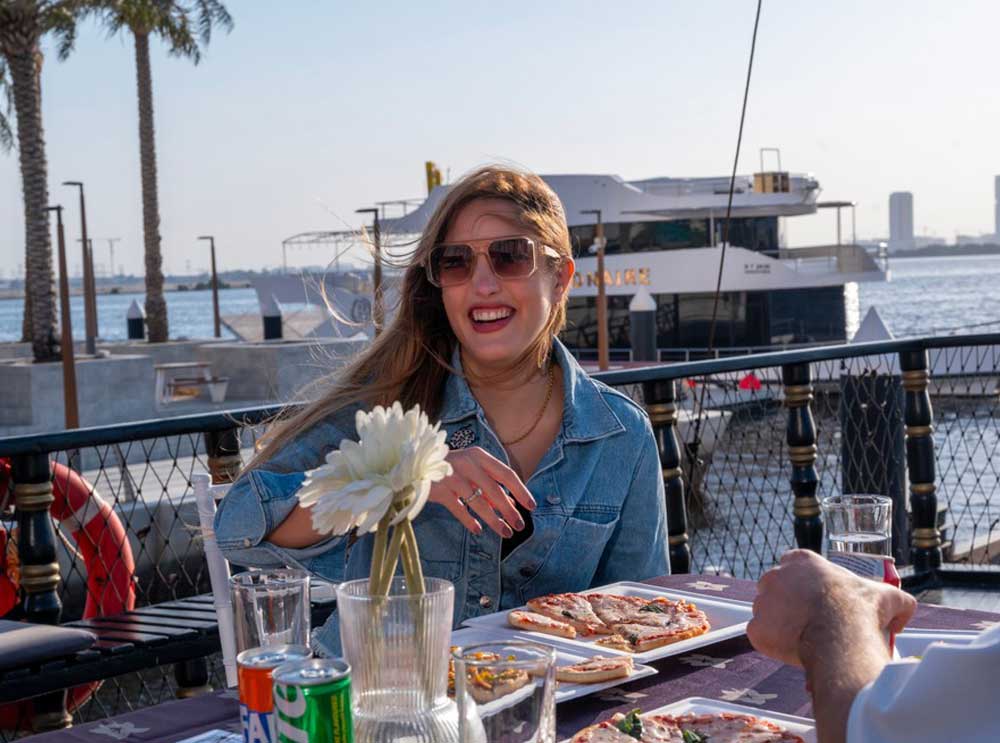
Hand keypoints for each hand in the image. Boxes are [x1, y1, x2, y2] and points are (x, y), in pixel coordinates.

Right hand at [428, 447, 535, 536]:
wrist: (414, 465)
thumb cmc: (449, 468)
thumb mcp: (471, 470)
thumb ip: (490, 485)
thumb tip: (512, 505)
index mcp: (479, 455)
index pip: (506, 473)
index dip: (520, 491)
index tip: (531, 506)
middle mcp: (468, 463)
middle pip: (494, 490)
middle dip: (509, 510)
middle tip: (520, 526)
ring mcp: (453, 476)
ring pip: (479, 503)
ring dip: (494, 520)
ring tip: (505, 532)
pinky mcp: (440, 489)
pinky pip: (459, 509)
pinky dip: (470, 521)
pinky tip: (479, 530)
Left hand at [747, 549, 915, 667]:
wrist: (841, 637)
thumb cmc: (860, 612)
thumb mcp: (888, 597)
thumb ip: (896, 599)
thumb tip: (903, 612)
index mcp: (800, 561)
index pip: (794, 566)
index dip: (804, 584)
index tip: (814, 599)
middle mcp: (775, 575)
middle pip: (776, 588)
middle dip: (788, 602)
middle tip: (808, 621)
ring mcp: (762, 601)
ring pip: (766, 612)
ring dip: (779, 623)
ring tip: (802, 638)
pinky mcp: (756, 627)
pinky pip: (759, 635)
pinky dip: (772, 643)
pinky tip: (790, 650)